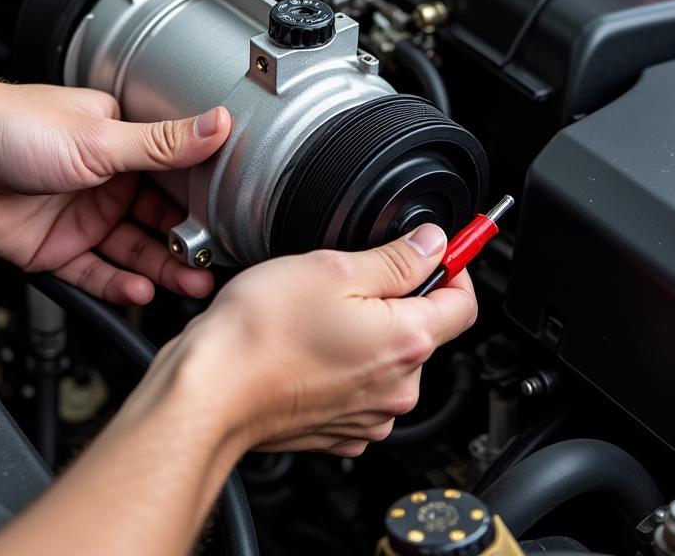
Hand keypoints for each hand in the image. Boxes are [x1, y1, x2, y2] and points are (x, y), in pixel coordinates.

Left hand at [0, 77, 231, 304]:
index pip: (174, 182)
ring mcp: (80, 218)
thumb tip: (219, 123)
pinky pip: (94, 273)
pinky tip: (139, 290)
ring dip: (159, 270)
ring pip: (130, 252)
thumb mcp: (102, 138)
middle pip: (157, 224)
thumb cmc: (15, 125)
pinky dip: (117, 284)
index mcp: (123, 147)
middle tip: (210, 267)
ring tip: (187, 285)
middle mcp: (105, 183)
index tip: (227, 226)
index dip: (200, 206)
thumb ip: (163, 144)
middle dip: (184, 247)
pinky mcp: (54, 250)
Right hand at [170, 224, 476, 456]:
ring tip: (315, 316)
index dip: (452, 268)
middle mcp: (397, 388)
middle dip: (395, 298)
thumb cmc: (259, 333)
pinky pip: (359, 386)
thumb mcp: (332, 269)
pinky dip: (342, 364)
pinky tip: (307, 347)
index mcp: (406, 341)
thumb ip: (395, 258)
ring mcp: (369, 415)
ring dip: (365, 332)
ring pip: (387, 358)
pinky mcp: (340, 429)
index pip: (464, 303)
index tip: (436, 251)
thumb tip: (433, 245)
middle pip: (423, 329)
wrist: (210, 392)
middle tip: (346, 279)